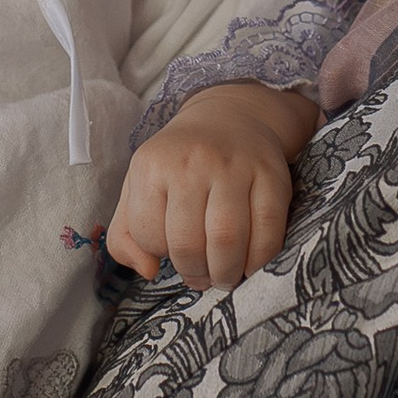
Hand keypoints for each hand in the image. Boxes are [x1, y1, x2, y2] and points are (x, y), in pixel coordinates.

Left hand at [107, 83, 317, 288]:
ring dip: (225, 272)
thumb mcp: (138, 188)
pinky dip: (258, 259)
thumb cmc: (178, 164)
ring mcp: (235, 167)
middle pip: (189, 243)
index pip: (148, 234)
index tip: (171, 255)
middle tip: (202, 278)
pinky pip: (268, 231)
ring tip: (224, 276)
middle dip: (195, 273)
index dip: (159, 255)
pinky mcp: (272, 175)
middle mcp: (193, 162)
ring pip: (227, 239)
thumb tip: (147, 271)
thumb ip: (125, 235)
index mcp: (152, 165)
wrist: (229, 118)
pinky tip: (250, 264)